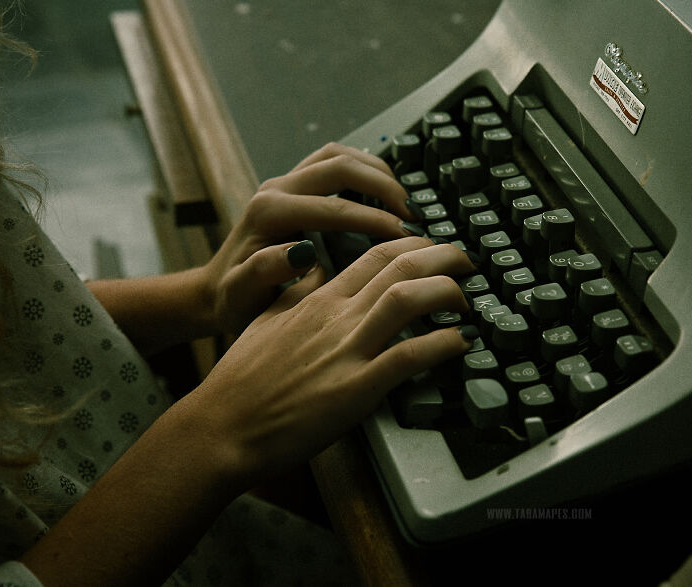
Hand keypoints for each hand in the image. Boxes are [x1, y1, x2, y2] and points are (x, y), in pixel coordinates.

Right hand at [188, 237, 475, 487]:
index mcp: (317, 300)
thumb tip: (314, 262)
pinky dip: (442, 346)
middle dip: (443, 256)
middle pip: (400, 266)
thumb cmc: (241, 379)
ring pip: (408, 299)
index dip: (414, 245)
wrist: (223, 426)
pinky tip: (461, 343)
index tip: (434, 248)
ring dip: (447, 292)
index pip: (375, 254)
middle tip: (467, 260)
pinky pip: (409, 358)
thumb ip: (297, 289)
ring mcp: (347, 351)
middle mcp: (336, 317)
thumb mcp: (268, 320)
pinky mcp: (356, 389)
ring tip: (467, 299)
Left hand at [198, 143, 419, 338]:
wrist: (215, 290)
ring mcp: (285, 183)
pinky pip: (332, 161)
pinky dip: (362, 169)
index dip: (374, 220)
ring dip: (375, 171)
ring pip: (337, 155)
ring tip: (403, 199)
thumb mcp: (241, 295)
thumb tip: (299, 252)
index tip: (404, 236)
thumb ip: (262, 272)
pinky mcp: (294, 186)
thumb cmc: (233, 299)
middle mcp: (276, 189)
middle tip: (412, 212)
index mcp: (268, 213)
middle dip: (382, 185)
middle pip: (339, 165)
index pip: (334, 208)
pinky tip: (382, 191)